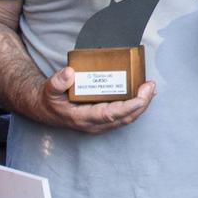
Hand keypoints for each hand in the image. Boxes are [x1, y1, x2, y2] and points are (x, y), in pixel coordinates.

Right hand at [29, 64, 154, 133]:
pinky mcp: (104, 119)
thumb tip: (69, 73)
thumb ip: (57, 82)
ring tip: (150, 88)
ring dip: (141, 104)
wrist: (46, 109)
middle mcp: (94, 124)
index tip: (142, 97)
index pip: (111, 115)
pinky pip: (123, 114)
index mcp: (82, 117)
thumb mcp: (49, 89)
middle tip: (150, 86)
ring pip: (126, 118)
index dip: (129, 107)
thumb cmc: (50, 100)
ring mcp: (100, 123)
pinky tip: (143, 93)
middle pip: (124, 118)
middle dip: (141, 104)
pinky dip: (136, 105)